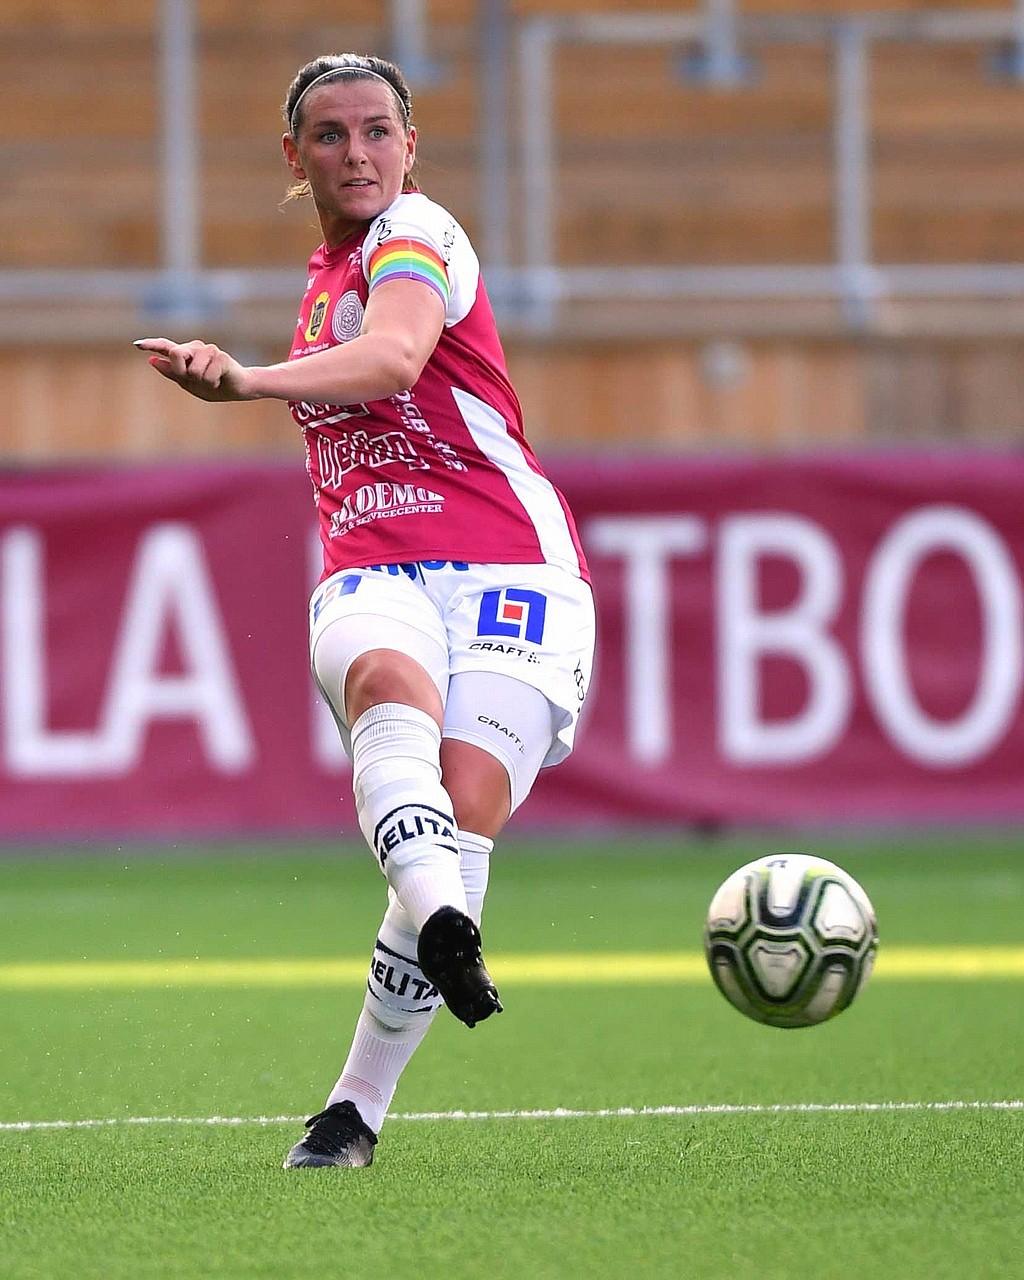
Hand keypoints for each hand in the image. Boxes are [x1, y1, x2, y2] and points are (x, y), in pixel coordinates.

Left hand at [133, 338, 258, 401]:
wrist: (239, 389)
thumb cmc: (214, 386)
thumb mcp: (189, 383)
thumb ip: (171, 372)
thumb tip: (152, 361)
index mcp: (186, 355)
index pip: (166, 346)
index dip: (151, 345)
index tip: (137, 345)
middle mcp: (196, 348)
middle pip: (176, 354)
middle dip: (182, 372)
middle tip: (196, 379)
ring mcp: (208, 350)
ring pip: (192, 370)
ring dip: (202, 381)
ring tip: (212, 380)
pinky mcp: (221, 356)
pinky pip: (207, 375)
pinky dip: (212, 383)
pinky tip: (220, 379)